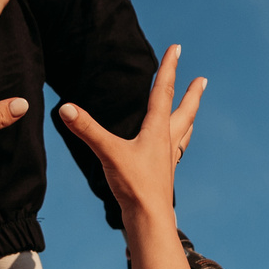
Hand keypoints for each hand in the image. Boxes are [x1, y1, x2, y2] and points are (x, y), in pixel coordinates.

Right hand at [56, 45, 204, 217]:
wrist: (150, 220)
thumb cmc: (135, 186)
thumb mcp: (108, 153)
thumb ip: (87, 129)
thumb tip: (65, 108)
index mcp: (157, 130)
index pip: (164, 91)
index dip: (169, 68)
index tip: (177, 48)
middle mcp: (167, 141)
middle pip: (184, 111)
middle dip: (192, 94)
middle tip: (202, 80)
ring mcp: (168, 159)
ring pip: (183, 131)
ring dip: (189, 116)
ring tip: (193, 110)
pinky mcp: (164, 174)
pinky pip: (175, 151)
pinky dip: (177, 142)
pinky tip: (173, 148)